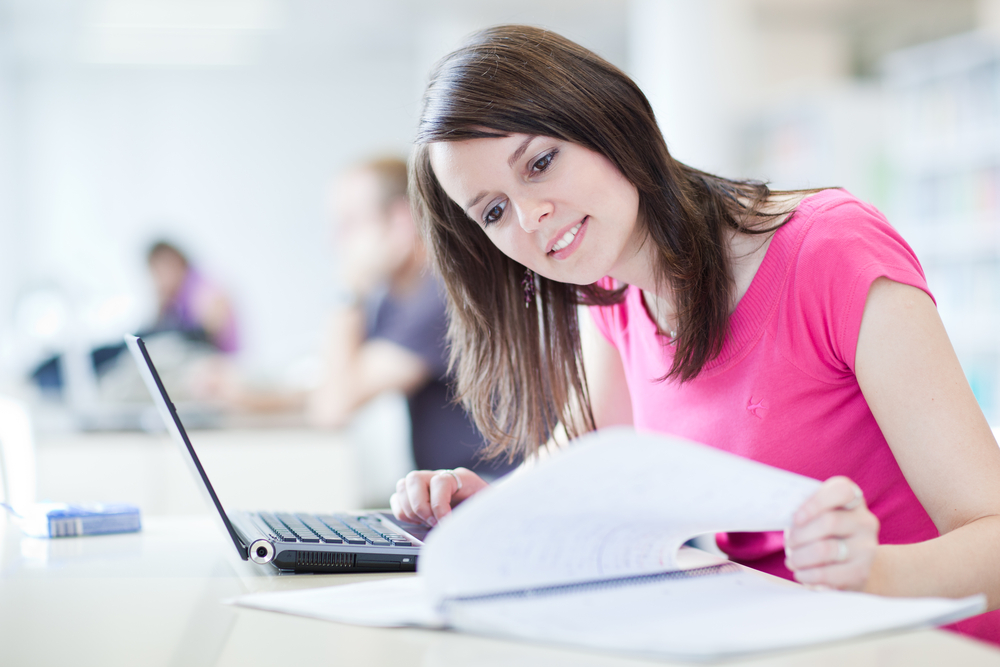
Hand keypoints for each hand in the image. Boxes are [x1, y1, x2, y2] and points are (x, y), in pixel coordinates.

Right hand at [389, 468, 487, 526]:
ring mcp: (426, 484)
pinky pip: (397, 498)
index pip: (441, 481)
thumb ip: (474, 518)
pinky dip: (402, 512)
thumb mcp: (488, 513)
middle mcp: (440, 476)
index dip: (440, 505)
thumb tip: (455, 530)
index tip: (445, 524)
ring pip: (402, 486)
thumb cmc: (489, 513)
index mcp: (462, 478)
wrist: (493, 511)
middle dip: (420, 507)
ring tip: (426, 524)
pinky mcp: (416, 495)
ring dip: (410, 510)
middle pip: (414, 479)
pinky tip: (418, 522)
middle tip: (433, 524)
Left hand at [784, 476, 879, 590]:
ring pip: (826, 549)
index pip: (842, 491)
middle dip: (800, 535)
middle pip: (829, 522)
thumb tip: (782, 519)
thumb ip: (805, 513)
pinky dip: (809, 575)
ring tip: (792, 561)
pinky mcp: (862, 571)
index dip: (816, 502)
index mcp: (852, 499)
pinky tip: (801, 574)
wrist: (851, 563)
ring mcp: (867, 547)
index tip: (796, 517)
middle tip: (788, 543)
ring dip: (801, 556)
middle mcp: (864, 521)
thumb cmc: (824, 533)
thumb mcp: (817, 516)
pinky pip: (829, 574)